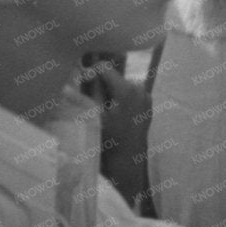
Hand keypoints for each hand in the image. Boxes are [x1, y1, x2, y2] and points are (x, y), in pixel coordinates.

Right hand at [84, 57, 151, 207]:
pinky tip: (113, 111)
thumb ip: (87, 92)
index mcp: (126, 89)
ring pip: (122, 84)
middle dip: (100, 83)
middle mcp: (140, 89)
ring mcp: (146, 96)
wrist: (127, 159)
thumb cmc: (108, 139)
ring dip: (110, 90)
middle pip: (114, 76)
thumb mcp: (93, 115)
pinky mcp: (148, 103)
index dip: (91, 72)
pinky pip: (131, 93)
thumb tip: (77, 75)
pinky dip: (120, 97)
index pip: (105, 68)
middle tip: (90, 96)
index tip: (81, 81)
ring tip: (101, 106)